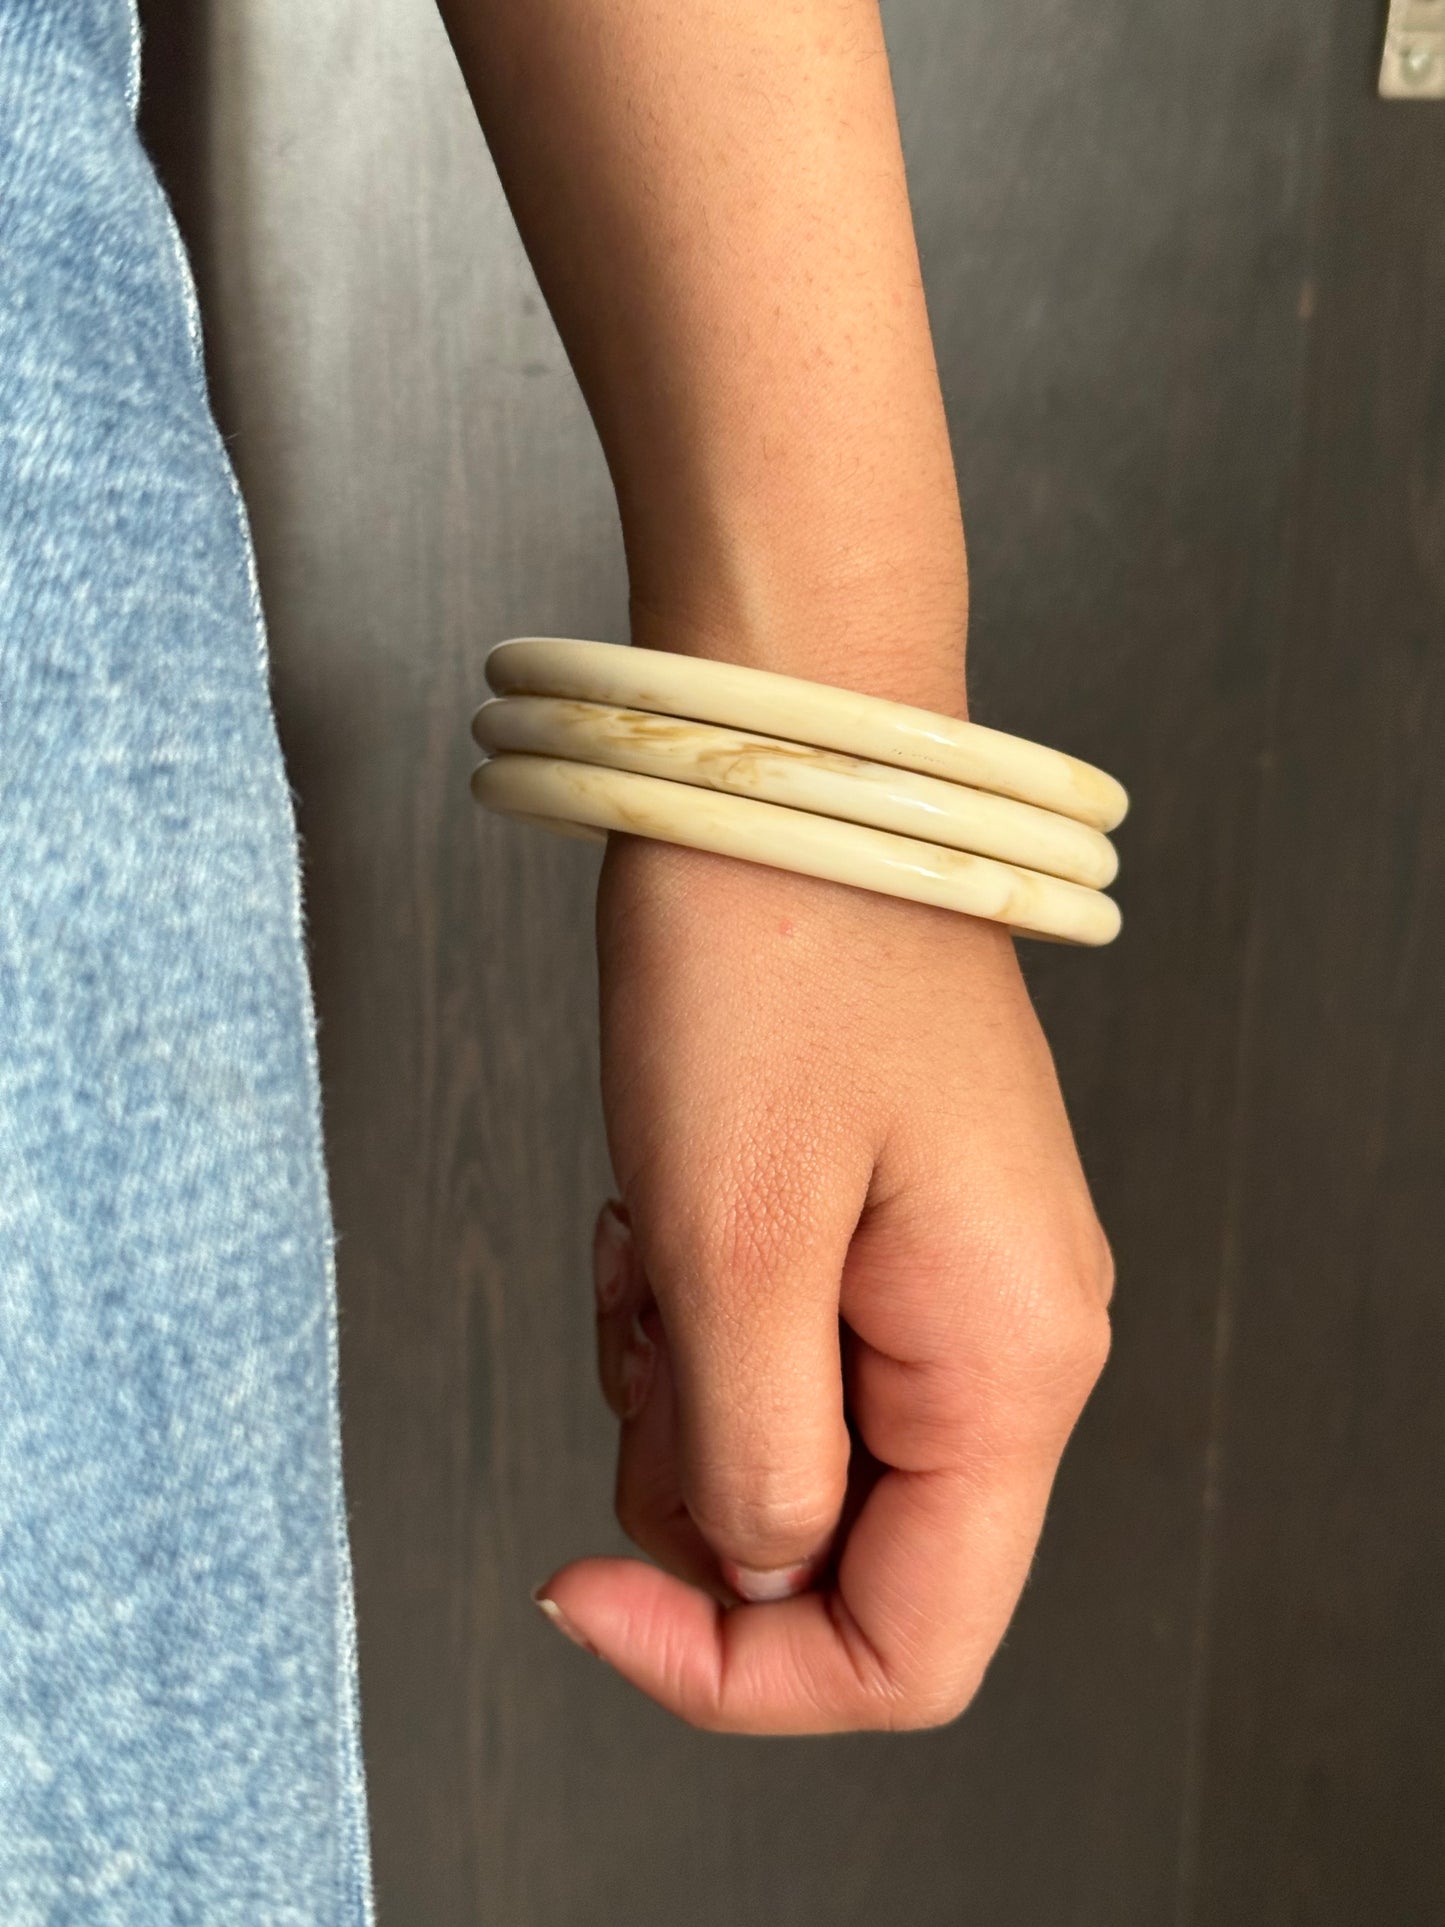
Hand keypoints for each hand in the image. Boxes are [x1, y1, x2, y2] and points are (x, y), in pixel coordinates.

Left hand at [533, 832, 1113, 1733]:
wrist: (793, 784)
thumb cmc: (772, 966)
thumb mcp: (730, 1245)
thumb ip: (754, 1457)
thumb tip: (758, 1581)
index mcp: (1008, 1364)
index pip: (910, 1650)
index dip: (736, 1673)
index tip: (587, 1597)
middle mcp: (1010, 1342)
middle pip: (839, 1552)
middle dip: (694, 1478)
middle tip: (640, 1325)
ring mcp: (957, 1285)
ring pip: (794, 1453)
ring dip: (686, 1382)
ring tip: (650, 1239)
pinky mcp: (896, 1234)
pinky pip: (784, 1353)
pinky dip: (699, 1316)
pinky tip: (666, 1206)